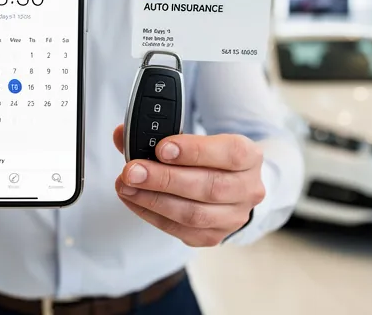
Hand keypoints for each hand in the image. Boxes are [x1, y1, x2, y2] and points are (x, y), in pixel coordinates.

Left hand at [112, 125, 264, 246]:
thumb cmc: (207, 159)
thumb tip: (122, 134)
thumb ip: (158, 135)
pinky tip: (134, 200)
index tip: (162, 149)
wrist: (228, 186)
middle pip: (209, 187)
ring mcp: (233, 217)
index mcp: (249, 156)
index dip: (195, 151)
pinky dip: (152, 214)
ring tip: (127, 186)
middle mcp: (248, 189)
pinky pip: (180, 230)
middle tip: (133, 171)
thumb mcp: (192, 139)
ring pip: (194, 214)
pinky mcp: (213, 236)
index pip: (230, 153)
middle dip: (164, 179)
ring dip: (154, 200)